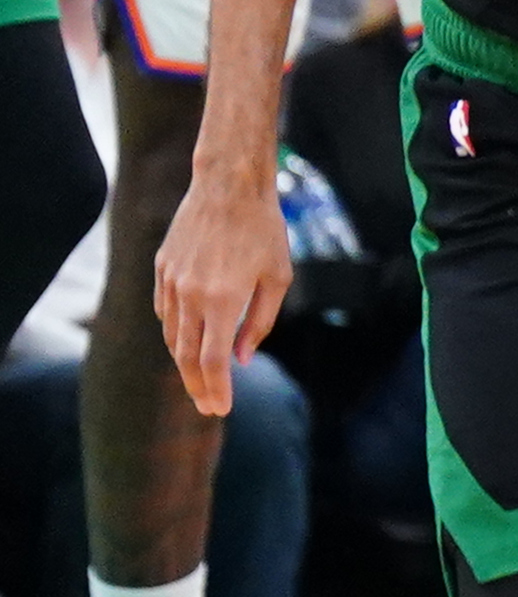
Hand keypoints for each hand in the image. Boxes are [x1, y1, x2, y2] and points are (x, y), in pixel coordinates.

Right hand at [155, 161, 290, 419]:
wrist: (228, 186)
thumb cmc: (263, 231)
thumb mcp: (277, 278)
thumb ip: (260, 322)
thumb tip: (241, 358)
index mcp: (222, 300)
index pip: (211, 360)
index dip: (215, 389)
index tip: (220, 410)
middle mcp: (190, 295)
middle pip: (186, 355)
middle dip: (197, 386)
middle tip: (208, 408)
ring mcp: (171, 282)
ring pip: (172, 335)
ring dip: (184, 362)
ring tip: (199, 381)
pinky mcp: (162, 269)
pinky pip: (165, 311)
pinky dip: (175, 332)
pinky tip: (188, 341)